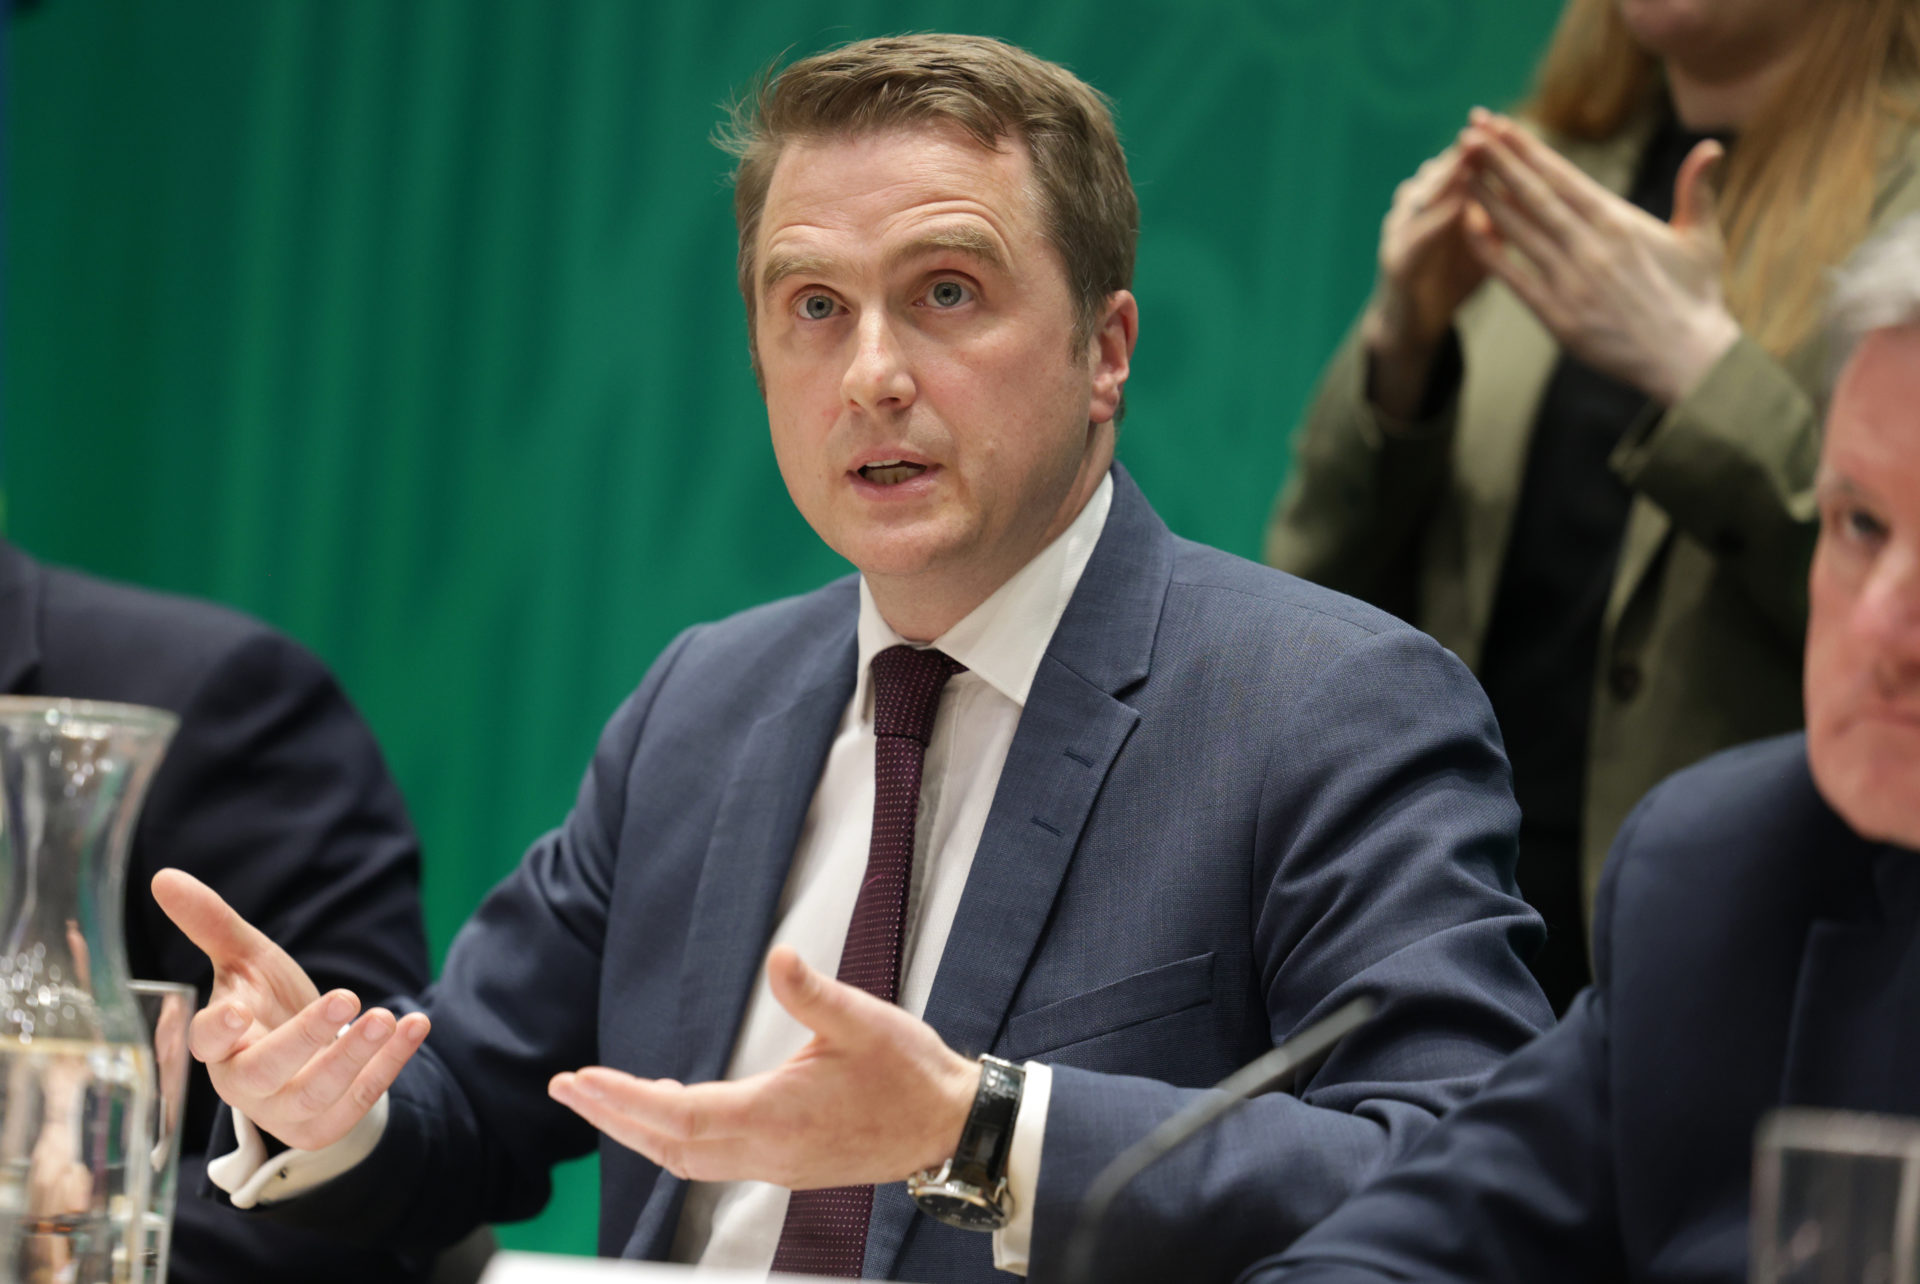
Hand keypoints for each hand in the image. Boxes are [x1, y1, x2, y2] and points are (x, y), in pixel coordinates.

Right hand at [150, 869, 428, 1149]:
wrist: (307, 1054)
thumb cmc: (265, 1002)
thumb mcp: (244, 959)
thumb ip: (210, 922)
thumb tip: (162, 875)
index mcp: (219, 1045)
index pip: (206, 1042)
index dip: (217, 1030)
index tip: (236, 1009)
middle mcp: (246, 1084)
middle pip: (265, 1072)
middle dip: (305, 1037)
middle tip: (347, 996)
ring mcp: (286, 1110)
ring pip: (317, 1094)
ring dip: (354, 1055)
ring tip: (385, 1016)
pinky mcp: (327, 1124)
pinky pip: (361, 1099)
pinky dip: (391, 1064)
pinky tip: (415, 1025)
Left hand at [549, 945, 978, 1188]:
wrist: (949, 1127)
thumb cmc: (910, 1074)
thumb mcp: (866, 1020)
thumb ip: (814, 992)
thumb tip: (778, 956)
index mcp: (778, 1116)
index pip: (680, 1115)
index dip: (625, 1099)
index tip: (583, 1080)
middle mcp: (768, 1151)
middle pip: (667, 1145)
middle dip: (611, 1117)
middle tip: (565, 1089)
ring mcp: (775, 1164)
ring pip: (685, 1158)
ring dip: (637, 1130)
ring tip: (599, 1099)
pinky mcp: (785, 1165)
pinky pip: (710, 1159)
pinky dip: (674, 1136)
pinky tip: (667, 1107)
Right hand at [1360, 143, 1487, 418]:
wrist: (1416, 321)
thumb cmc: (1455, 274)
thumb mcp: (1489, 238)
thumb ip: (1509, 210)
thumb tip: (1551, 181)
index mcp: (1440, 196)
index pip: (1465, 159)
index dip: (1488, 141)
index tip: (1513, 121)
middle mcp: (1416, 204)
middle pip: (1443, 168)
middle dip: (1468, 148)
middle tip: (1490, 126)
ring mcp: (1400, 231)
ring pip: (1424, 194)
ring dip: (1447, 176)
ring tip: (1471, 158)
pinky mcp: (1395, 261)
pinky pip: (1415, 236)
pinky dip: (1434, 221)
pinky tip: (1455, 210)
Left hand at [1458, 109, 1740, 405]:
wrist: (1689, 360)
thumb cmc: (1696, 298)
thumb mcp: (1702, 238)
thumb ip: (1698, 191)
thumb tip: (1711, 147)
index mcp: (1619, 221)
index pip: (1562, 175)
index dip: (1527, 148)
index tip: (1500, 125)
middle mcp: (1590, 245)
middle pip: (1532, 193)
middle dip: (1497, 160)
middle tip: (1467, 131)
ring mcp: (1570, 280)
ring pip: (1517, 228)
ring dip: (1485, 196)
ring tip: (1459, 168)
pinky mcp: (1556, 315)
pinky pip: (1512, 275)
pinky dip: (1488, 249)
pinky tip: (1465, 225)